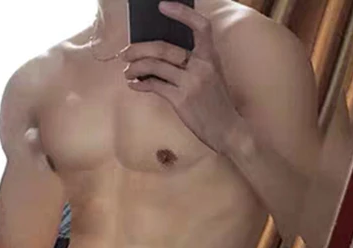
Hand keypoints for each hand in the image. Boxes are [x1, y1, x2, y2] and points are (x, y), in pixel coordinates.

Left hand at [123, 1, 240, 153]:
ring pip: (155, 66)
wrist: (227, 129)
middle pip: (163, 48)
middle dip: (139, 49)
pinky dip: (141, 84)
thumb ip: (194, 63)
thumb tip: (163, 55)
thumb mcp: (212, 77)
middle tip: (125, 53)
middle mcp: (201, 66)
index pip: (200, 26)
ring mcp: (191, 82)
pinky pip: (155, 86)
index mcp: (211, 56)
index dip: (181, 13)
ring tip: (127, 72)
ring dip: (135, 67)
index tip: (162, 6)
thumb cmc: (217, 104)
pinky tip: (134, 85)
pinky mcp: (181, 100)